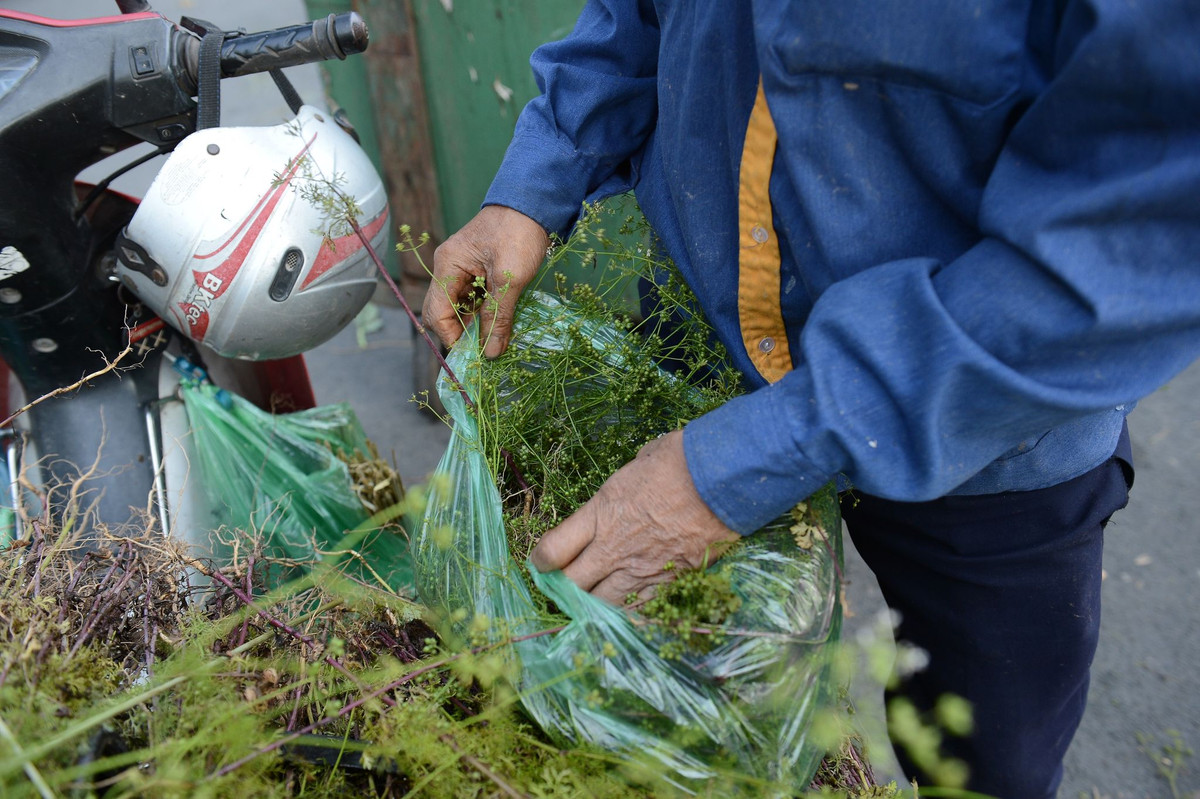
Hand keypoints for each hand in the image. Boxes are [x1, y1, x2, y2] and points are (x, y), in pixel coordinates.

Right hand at [422, 205, 549, 357]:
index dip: (452, 337)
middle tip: (485, 348)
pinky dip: (485, 312)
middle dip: (461, 332)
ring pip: (460, 307)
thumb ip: (499, 316)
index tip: (474, 355)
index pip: (436, 312)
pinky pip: (474, 298)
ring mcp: (462, 268)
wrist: (535, 202)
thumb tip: (490, 352)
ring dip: (476, 323)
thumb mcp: (510, 278)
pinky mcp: (478, 269)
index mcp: (448, 266)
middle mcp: (449, 268)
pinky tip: (501, 320)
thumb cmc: (519, 234)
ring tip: (497, 336)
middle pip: (444, 312)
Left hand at [529, 429, 738, 603]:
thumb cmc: (682, 461)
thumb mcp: (638, 463)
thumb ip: (623, 486)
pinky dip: (629, 612)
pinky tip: (627, 610)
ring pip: (603, 605)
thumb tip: (627, 485)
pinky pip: (638, 611)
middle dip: (565, 588)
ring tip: (597, 600)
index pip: (552, 551)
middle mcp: (613, 548)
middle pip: (572, 585)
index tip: (543, 562)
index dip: (541, 561)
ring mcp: (641, 570)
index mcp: (600, 513)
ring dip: (595, 604)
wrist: (723, 481)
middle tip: (567, 585)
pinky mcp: (668, 584)